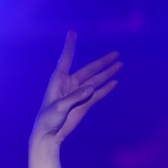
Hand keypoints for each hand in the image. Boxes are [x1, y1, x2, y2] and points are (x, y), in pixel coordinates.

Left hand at [31, 33, 121, 149]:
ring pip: (96, 81)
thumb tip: (92, 87)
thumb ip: (75, 97)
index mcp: (59, 80)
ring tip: (120, 64)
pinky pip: (97, 94)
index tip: (72, 32)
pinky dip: (106, 88)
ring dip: (107, 73)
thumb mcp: (59, 107)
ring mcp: (78, 94)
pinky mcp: (83, 104)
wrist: (49, 136)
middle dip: (103, 62)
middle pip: (89, 69)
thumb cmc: (48, 119)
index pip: (66, 58)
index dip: (70, 45)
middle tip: (116, 54)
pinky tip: (114, 82)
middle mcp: (70, 84)